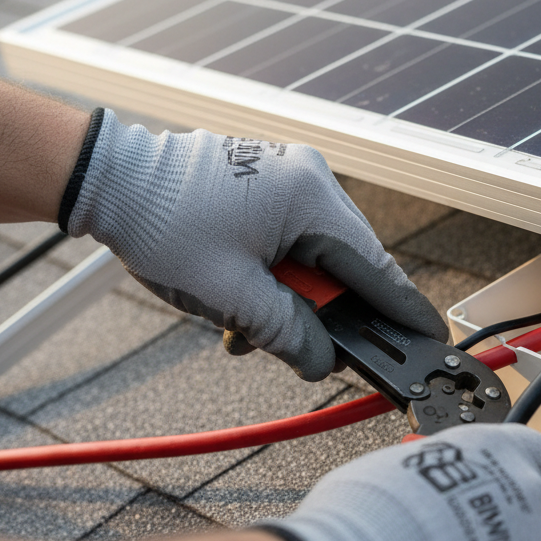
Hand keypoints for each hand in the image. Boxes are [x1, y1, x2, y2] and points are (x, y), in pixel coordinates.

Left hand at [62, 110, 446, 379]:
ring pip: (320, 256)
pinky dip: (280, 276)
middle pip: (348, 263)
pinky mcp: (273, 185)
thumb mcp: (230, 295)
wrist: (110, 180)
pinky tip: (246, 301)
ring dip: (295, 298)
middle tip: (319, 351)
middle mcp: (310, 180)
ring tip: (251, 328)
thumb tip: (323, 362)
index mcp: (310, 198)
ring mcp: (292, 177)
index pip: (374, 266)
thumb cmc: (162, 224)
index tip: (429, 334)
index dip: (403, 308)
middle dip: (330, 312)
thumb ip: (287, 333)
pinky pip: (296, 240)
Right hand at [263, 423, 540, 540]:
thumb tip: (421, 491)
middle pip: (537, 511)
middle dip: (510, 530)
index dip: (515, 474)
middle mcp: (526, 494)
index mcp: (494, 451)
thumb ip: (430, 477)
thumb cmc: (361, 526)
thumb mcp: (389, 473)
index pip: (535, 452)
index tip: (499, 491)